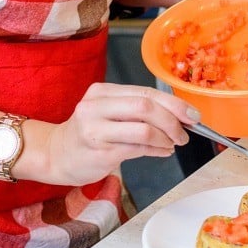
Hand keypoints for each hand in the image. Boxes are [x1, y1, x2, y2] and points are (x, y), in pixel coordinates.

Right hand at [43, 83, 199, 185]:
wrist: (55, 155)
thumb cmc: (89, 134)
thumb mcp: (108, 113)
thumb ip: (138, 111)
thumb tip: (179, 117)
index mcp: (102, 92)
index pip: (145, 92)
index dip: (174, 103)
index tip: (192, 114)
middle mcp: (96, 107)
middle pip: (145, 107)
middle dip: (173, 119)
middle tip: (186, 132)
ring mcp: (96, 130)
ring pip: (143, 129)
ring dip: (166, 137)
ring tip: (173, 143)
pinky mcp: (99, 152)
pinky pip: (137, 149)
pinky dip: (157, 150)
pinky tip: (163, 151)